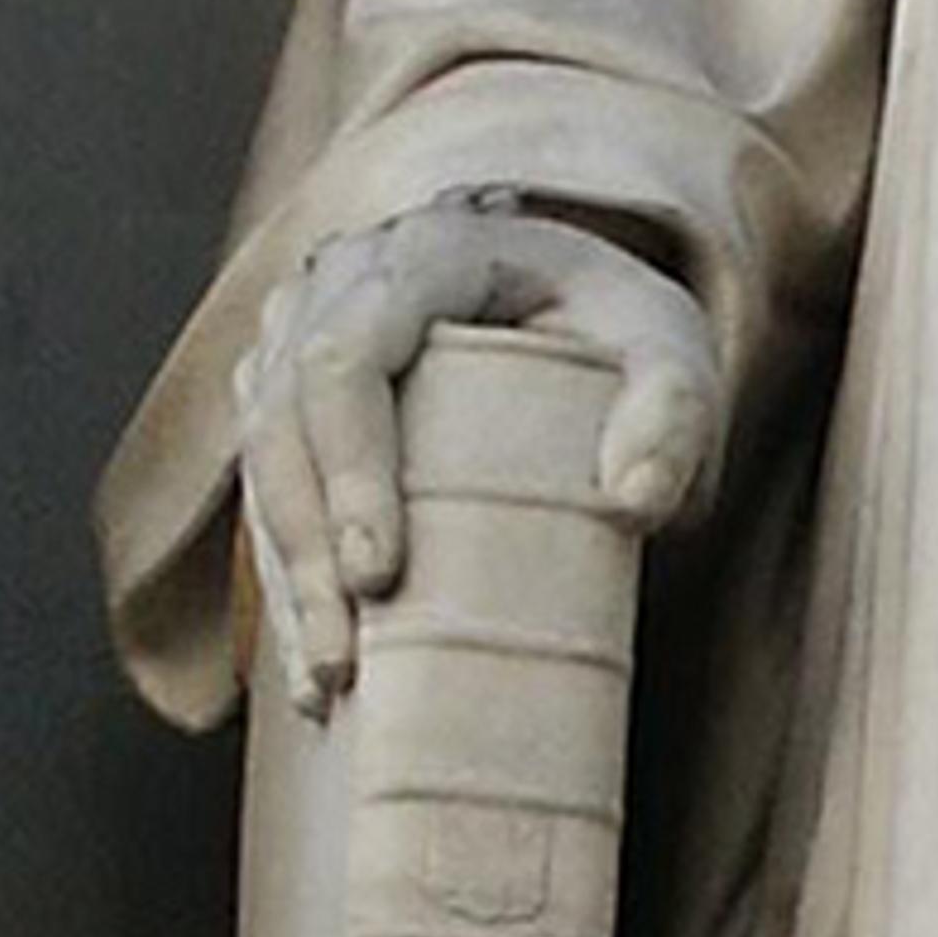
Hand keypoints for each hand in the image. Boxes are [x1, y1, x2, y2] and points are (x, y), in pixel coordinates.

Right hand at [233, 197, 723, 713]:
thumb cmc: (623, 328)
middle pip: (285, 418)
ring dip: (286, 579)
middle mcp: (343, 282)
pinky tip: (311, 664)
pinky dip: (283, 581)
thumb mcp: (672, 348)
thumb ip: (675, 412)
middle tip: (343, 664)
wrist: (583, 311)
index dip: (350, 466)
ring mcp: (302, 336)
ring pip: (262, 462)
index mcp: (429, 250)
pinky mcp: (291, 400)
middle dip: (305, 550)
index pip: (350, 354)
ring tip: (327, 685)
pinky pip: (266, 490)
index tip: (380, 574)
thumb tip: (639, 502)